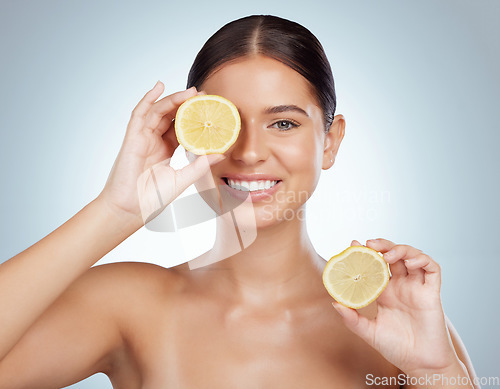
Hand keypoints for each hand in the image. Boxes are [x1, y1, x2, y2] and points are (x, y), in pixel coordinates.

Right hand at [98, 82, 224, 227]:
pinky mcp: (132, 137)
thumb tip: (221, 154)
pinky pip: (140, 113)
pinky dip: (148, 98)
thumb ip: (200, 166)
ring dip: (174, 99)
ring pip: (159, 111)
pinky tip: (159, 86)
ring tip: (192, 92)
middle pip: (171, 115)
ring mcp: (142, 137)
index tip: (210, 109)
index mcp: (166, 149)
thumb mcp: (183, 179)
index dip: (194, 117)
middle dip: (186, 103)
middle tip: (204, 95)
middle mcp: (154, 141)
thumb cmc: (153, 198)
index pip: (182, 127)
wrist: (131, 209)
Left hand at [331, 238, 459, 374]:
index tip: (353, 244)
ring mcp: (417, 288)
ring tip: (387, 254)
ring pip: (413, 257)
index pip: (375, 264)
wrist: (421, 365)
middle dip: (382, 245)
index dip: (366, 252)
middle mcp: (401, 286)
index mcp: (385, 291)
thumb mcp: (369, 332)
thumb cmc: (396, 348)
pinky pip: (432, 270)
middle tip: (369, 244)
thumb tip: (334, 303)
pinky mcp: (432, 293)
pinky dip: (423, 260)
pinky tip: (410, 262)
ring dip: (401, 249)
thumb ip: (352, 319)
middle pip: (393, 255)